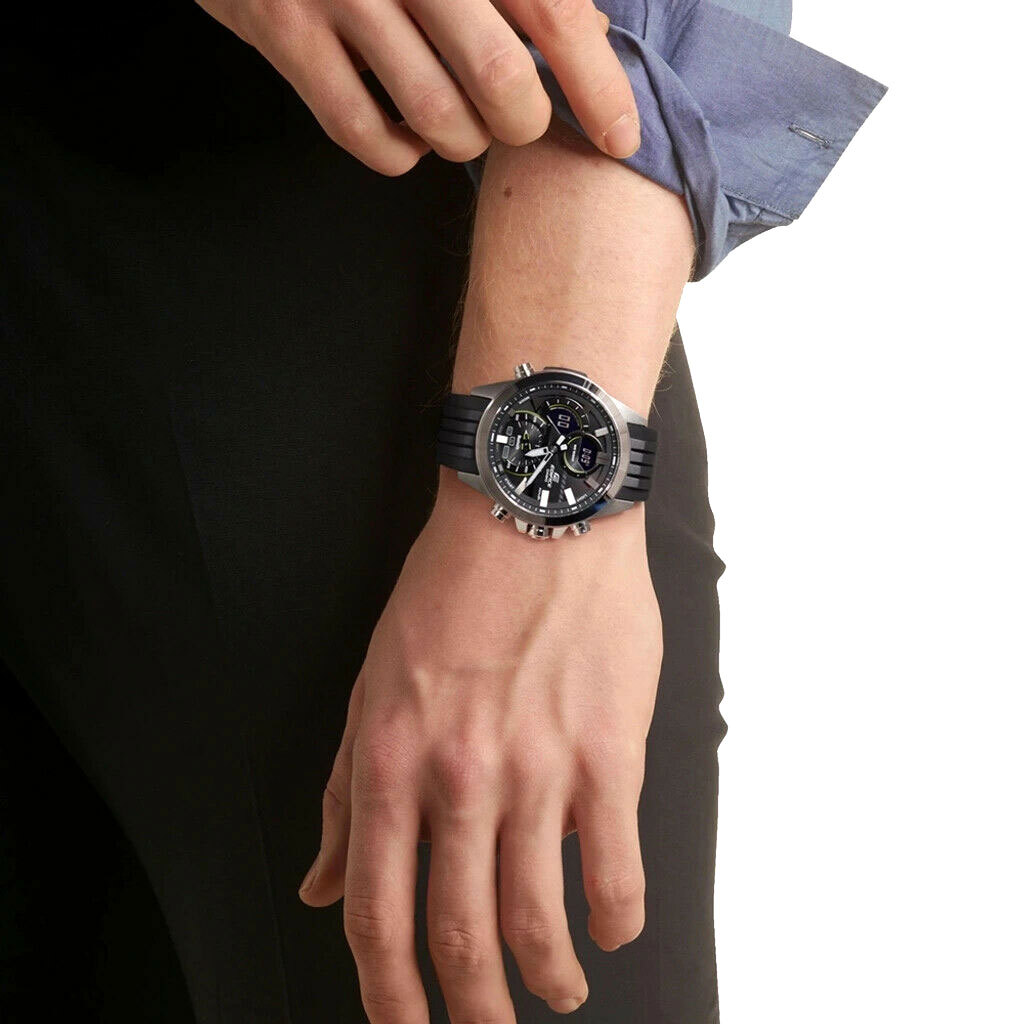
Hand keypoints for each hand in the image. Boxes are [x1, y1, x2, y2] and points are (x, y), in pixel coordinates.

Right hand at [196, 0, 640, 174]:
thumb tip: (590, 35)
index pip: (553, 11)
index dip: (595, 84)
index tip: (620, 136)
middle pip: (499, 78)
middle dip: (523, 120)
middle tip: (518, 117)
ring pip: (435, 115)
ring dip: (462, 140)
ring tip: (460, 122)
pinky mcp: (284, 32)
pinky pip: (362, 132)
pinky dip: (399, 153)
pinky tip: (409, 137)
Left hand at [299, 472, 662, 1020]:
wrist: (532, 517)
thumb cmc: (449, 595)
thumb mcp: (371, 688)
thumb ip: (347, 794)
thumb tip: (321, 885)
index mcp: (390, 762)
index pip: (376, 917)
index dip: (386, 998)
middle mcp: (459, 779)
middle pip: (459, 937)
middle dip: (473, 1011)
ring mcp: (538, 770)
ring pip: (537, 919)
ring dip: (547, 977)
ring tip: (556, 990)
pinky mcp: (607, 753)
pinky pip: (616, 869)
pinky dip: (615, 919)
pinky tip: (610, 928)